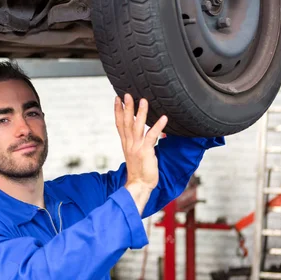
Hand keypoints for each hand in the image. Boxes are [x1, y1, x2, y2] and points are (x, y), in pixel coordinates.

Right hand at [114, 94, 167, 213]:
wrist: (139, 185)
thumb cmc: (139, 171)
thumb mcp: (136, 154)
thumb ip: (140, 142)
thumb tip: (148, 132)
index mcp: (125, 143)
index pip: (119, 124)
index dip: (117, 111)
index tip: (117, 99)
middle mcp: (129, 143)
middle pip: (126, 122)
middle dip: (126, 107)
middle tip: (126, 94)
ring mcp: (136, 147)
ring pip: (137, 126)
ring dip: (141, 113)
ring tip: (143, 100)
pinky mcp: (145, 151)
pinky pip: (151, 136)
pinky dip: (157, 126)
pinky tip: (163, 118)